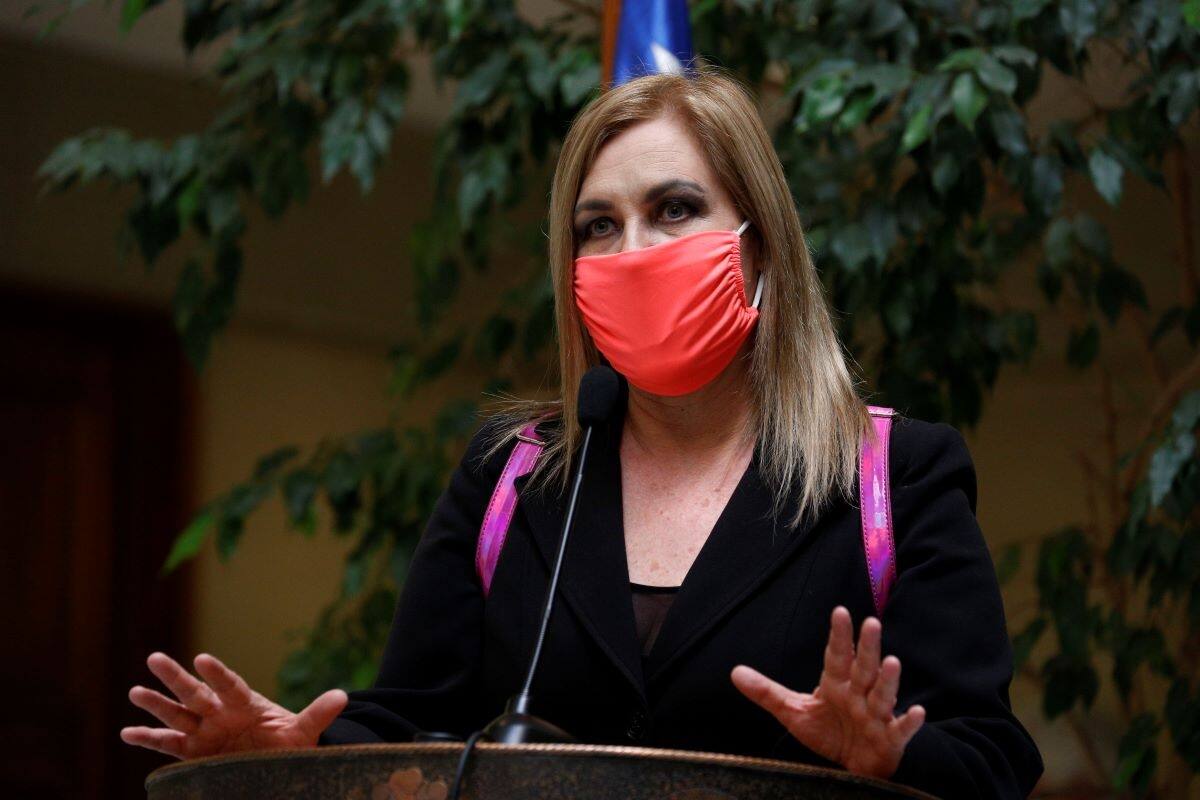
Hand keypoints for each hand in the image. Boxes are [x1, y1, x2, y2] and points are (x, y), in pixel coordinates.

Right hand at [120, 652, 347, 759]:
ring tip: (134, 691)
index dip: (218, 674)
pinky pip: (167, 745)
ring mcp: (204, 732)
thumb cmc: (289, 745)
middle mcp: (220, 714)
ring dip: (156, 705)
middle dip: (176, 678)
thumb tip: (342, 695)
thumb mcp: (304, 733)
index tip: (202, 658)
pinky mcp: (193, 752)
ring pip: (176, 715)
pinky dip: (147, 739)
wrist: (276, 763)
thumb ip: (317, 715)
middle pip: (195, 693)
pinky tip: (127, 732)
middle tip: (155, 658)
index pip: (231, 686)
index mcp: (246, 704)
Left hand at [730, 606, 924, 779]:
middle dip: (866, 647)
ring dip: (888, 680)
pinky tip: (917, 711)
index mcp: (837, 683)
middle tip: (871, 622)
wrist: (854, 765)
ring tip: (891, 661)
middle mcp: (859, 694)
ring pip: (883, 694)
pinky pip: (901, 729)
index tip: (840, 611)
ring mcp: (876, 715)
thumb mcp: (794, 711)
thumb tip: (734, 672)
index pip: (837, 655)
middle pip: (863, 667)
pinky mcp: (889, 738)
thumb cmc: (828, 731)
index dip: (839, 635)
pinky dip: (909, 721)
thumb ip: (767, 692)